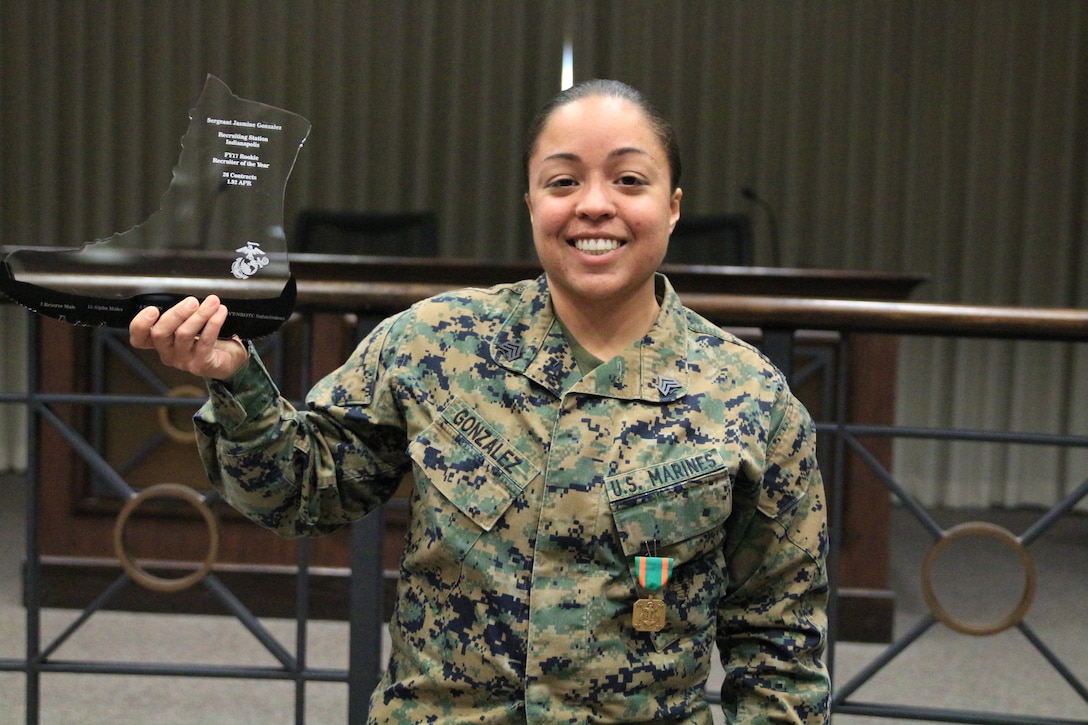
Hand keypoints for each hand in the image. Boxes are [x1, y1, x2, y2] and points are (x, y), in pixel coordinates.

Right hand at [129, 295, 248, 379]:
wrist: (229, 359)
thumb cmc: (207, 339)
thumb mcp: (189, 324)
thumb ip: (182, 314)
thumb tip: (187, 298)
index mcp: (161, 342)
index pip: (139, 338)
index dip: (140, 325)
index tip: (152, 309)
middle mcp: (168, 353)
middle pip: (161, 334)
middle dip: (176, 314)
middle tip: (192, 302)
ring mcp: (183, 361)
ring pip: (184, 335)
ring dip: (199, 315)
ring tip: (212, 303)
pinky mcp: (201, 364)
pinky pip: (205, 342)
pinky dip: (213, 324)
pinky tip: (220, 313)